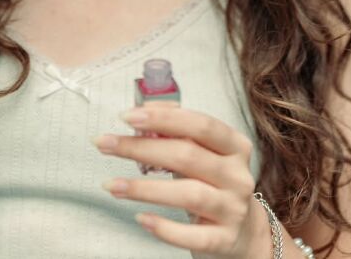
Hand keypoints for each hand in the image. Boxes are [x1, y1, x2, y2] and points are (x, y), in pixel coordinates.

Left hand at [93, 103, 267, 257]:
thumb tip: (143, 111)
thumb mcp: (203, 151)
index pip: (199, 124)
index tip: (128, 117)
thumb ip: (176, 129)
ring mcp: (233, 209)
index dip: (163, 118)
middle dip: (140, 148)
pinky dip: (165, 227)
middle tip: (107, 144)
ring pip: (188, 194)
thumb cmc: (214, 183)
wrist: (244, 232)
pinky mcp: (224, 240)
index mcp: (234, 145)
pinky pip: (192, 236)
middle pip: (187, 156)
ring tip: (112, 185)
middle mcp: (237, 175)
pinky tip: (141, 218)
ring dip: (144, 188)